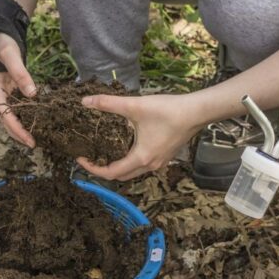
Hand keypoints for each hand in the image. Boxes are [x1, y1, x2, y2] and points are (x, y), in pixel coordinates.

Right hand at [0, 32, 37, 146]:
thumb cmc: (2, 45)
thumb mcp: (11, 56)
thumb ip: (21, 74)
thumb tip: (32, 94)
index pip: (5, 117)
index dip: (17, 130)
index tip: (29, 140)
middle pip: (6, 121)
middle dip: (18, 134)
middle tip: (35, 144)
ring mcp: (2, 95)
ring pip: (10, 117)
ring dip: (21, 128)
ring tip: (36, 137)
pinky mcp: (9, 92)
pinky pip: (16, 108)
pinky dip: (24, 117)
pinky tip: (35, 121)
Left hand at [76, 93, 199, 180]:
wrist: (197, 112)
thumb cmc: (168, 111)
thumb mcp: (134, 106)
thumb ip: (109, 103)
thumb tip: (85, 102)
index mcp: (141, 158)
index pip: (111, 173)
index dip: (93, 168)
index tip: (81, 159)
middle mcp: (150, 165)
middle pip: (122, 176)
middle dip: (104, 169)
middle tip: (91, 157)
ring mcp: (160, 162)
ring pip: (134, 171)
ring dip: (118, 166)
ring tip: (105, 152)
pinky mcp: (166, 156)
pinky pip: (144, 165)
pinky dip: (131, 161)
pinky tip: (126, 145)